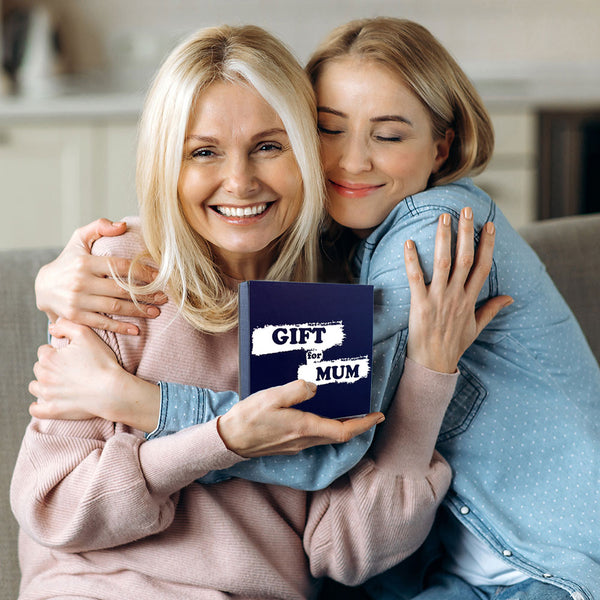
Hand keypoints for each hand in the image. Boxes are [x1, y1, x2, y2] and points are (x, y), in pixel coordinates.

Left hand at [29, 319, 159, 431]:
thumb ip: (65, 325)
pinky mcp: (53, 411)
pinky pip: (36, 410)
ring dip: (44, 383)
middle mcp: (44, 376)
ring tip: (60, 382)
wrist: (112, 390)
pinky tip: (47, 401)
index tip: (70, 355)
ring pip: (35, 387)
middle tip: (69, 368)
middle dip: (50, 366)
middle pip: (39, 368)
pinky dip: (39, 406)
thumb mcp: (85, 334)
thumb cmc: (101, 361)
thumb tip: (52, 327)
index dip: (57, 351)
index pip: (44, 351)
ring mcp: (47, 395)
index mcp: (48, 358)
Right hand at [35, 218, 165, 335]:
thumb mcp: (79, 239)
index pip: (121, 267)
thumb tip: (122, 225)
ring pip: (115, 307)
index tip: (160, 277)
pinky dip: (120, 328)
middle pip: (121, 289)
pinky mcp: (76, 317)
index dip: (143, 272)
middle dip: (146, 294)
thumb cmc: (68, 261)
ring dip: (138, 311)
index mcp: (85, 262)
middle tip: (164, 297)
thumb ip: (99, 227)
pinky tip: (137, 330)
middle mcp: (80, 282)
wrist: (43, 287)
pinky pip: (102, 324)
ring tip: (156, 311)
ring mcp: (77, 301)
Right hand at [218, 381, 383, 457]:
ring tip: (348, 410)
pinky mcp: (289, 444)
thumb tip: (314, 386)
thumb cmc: (248, 418)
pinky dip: (326, 426)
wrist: (229, 441)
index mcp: (304, 427)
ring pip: (327, 436)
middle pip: (339, 435)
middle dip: (357, 424)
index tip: (378, 416)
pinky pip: (315, 436)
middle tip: (369, 412)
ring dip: (342, 425)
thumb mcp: (271, 397)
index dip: (363, 424)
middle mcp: (303, 439)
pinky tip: (320, 414)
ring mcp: (296, 444)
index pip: (343, 430)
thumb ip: (295, 390)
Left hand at [405, 207, 512, 372]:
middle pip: (465, 259)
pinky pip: (416, 279)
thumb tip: (510, 297)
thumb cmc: (453, 346)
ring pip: (443, 264)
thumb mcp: (475, 327)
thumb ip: (491, 309)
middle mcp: (456, 296)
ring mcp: (438, 300)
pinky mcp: (419, 305)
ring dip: (443, 240)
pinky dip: (412, 261)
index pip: (482, 266)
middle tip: (464, 210)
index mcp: (470, 300)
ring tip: (442, 218)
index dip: (487, 244)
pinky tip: (408, 243)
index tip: (489, 224)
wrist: (433, 364)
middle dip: (466, 233)